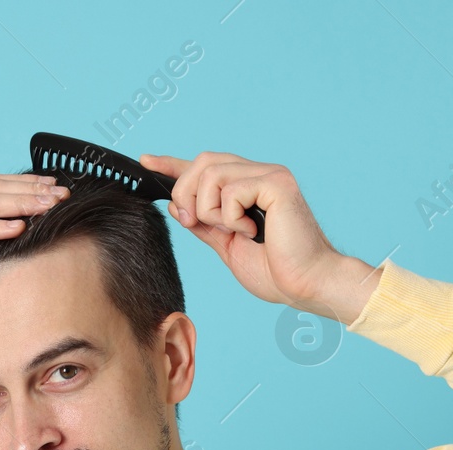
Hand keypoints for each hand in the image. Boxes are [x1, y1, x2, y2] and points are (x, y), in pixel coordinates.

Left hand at [139, 151, 380, 322]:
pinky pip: (231, 190)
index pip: (204, 166)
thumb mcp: (227, 245)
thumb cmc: (277, 270)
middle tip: (194, 222)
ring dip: (210, 210)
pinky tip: (252, 230)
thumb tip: (179, 207)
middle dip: (186, 194)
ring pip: (211, 175)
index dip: (174, 164)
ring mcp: (269, 175)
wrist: (305, 285)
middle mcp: (259, 173)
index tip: (147, 161)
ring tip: (235, 231)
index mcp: (247, 187)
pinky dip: (231, 216)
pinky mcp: (277, 183)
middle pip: (202, 162)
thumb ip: (205, 224)